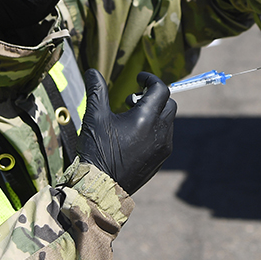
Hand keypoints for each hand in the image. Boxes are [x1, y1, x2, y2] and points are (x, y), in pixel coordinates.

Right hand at [77, 70, 175, 194]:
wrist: (100, 188)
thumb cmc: (97, 150)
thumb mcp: (95, 116)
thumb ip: (97, 90)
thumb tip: (92, 71)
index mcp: (147, 118)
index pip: (161, 89)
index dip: (150, 79)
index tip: (138, 78)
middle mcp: (161, 132)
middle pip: (168, 103)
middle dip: (153, 96)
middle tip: (131, 100)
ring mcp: (163, 148)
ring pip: (167, 121)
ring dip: (154, 113)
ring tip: (129, 118)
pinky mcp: (160, 160)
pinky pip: (164, 138)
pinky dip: (154, 130)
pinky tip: (134, 136)